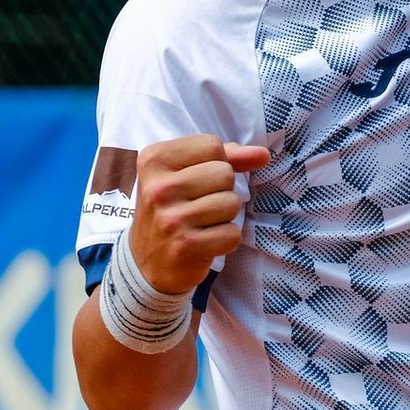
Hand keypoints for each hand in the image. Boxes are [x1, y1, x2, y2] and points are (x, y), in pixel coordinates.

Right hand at [127, 134, 270, 293]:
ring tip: (201, 224)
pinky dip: (226, 240)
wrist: (146, 263)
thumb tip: (263, 154)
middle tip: (198, 207)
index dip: (216, 164)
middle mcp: (158, 187)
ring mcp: (171, 218)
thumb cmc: (172, 210)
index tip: (197, 181)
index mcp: (154, 160)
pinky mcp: (186, 246)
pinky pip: (232, 233)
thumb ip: (226, 158)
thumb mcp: (186, 174)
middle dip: (222, 191)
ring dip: (225, 217)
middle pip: (225, 173)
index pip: (212, 146)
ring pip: (232, 203)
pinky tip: (205, 243)